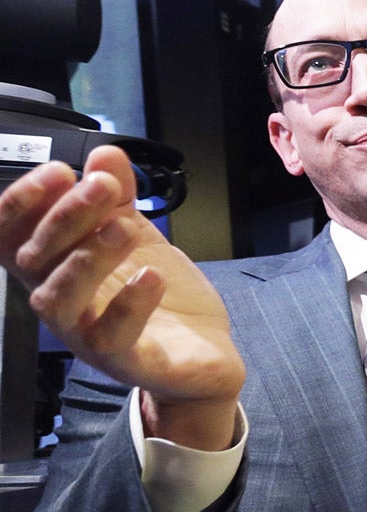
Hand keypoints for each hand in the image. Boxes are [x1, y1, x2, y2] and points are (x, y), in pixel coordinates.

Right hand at [0, 146, 243, 448]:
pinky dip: (128, 304)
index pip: (12, 235)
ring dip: (88, 257)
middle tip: (101, 185)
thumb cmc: (157, 294)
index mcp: (54, 267)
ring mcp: (84, 332)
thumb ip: (120, 197)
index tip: (61, 170)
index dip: (24, 203)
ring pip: (60, 297)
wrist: (203, 353)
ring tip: (122, 228)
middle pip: (37, 258)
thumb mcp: (138, 235)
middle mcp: (59, 300)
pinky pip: (111, 335)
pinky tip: (151, 277)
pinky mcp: (122, 358)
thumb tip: (107, 153)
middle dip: (65, 216)